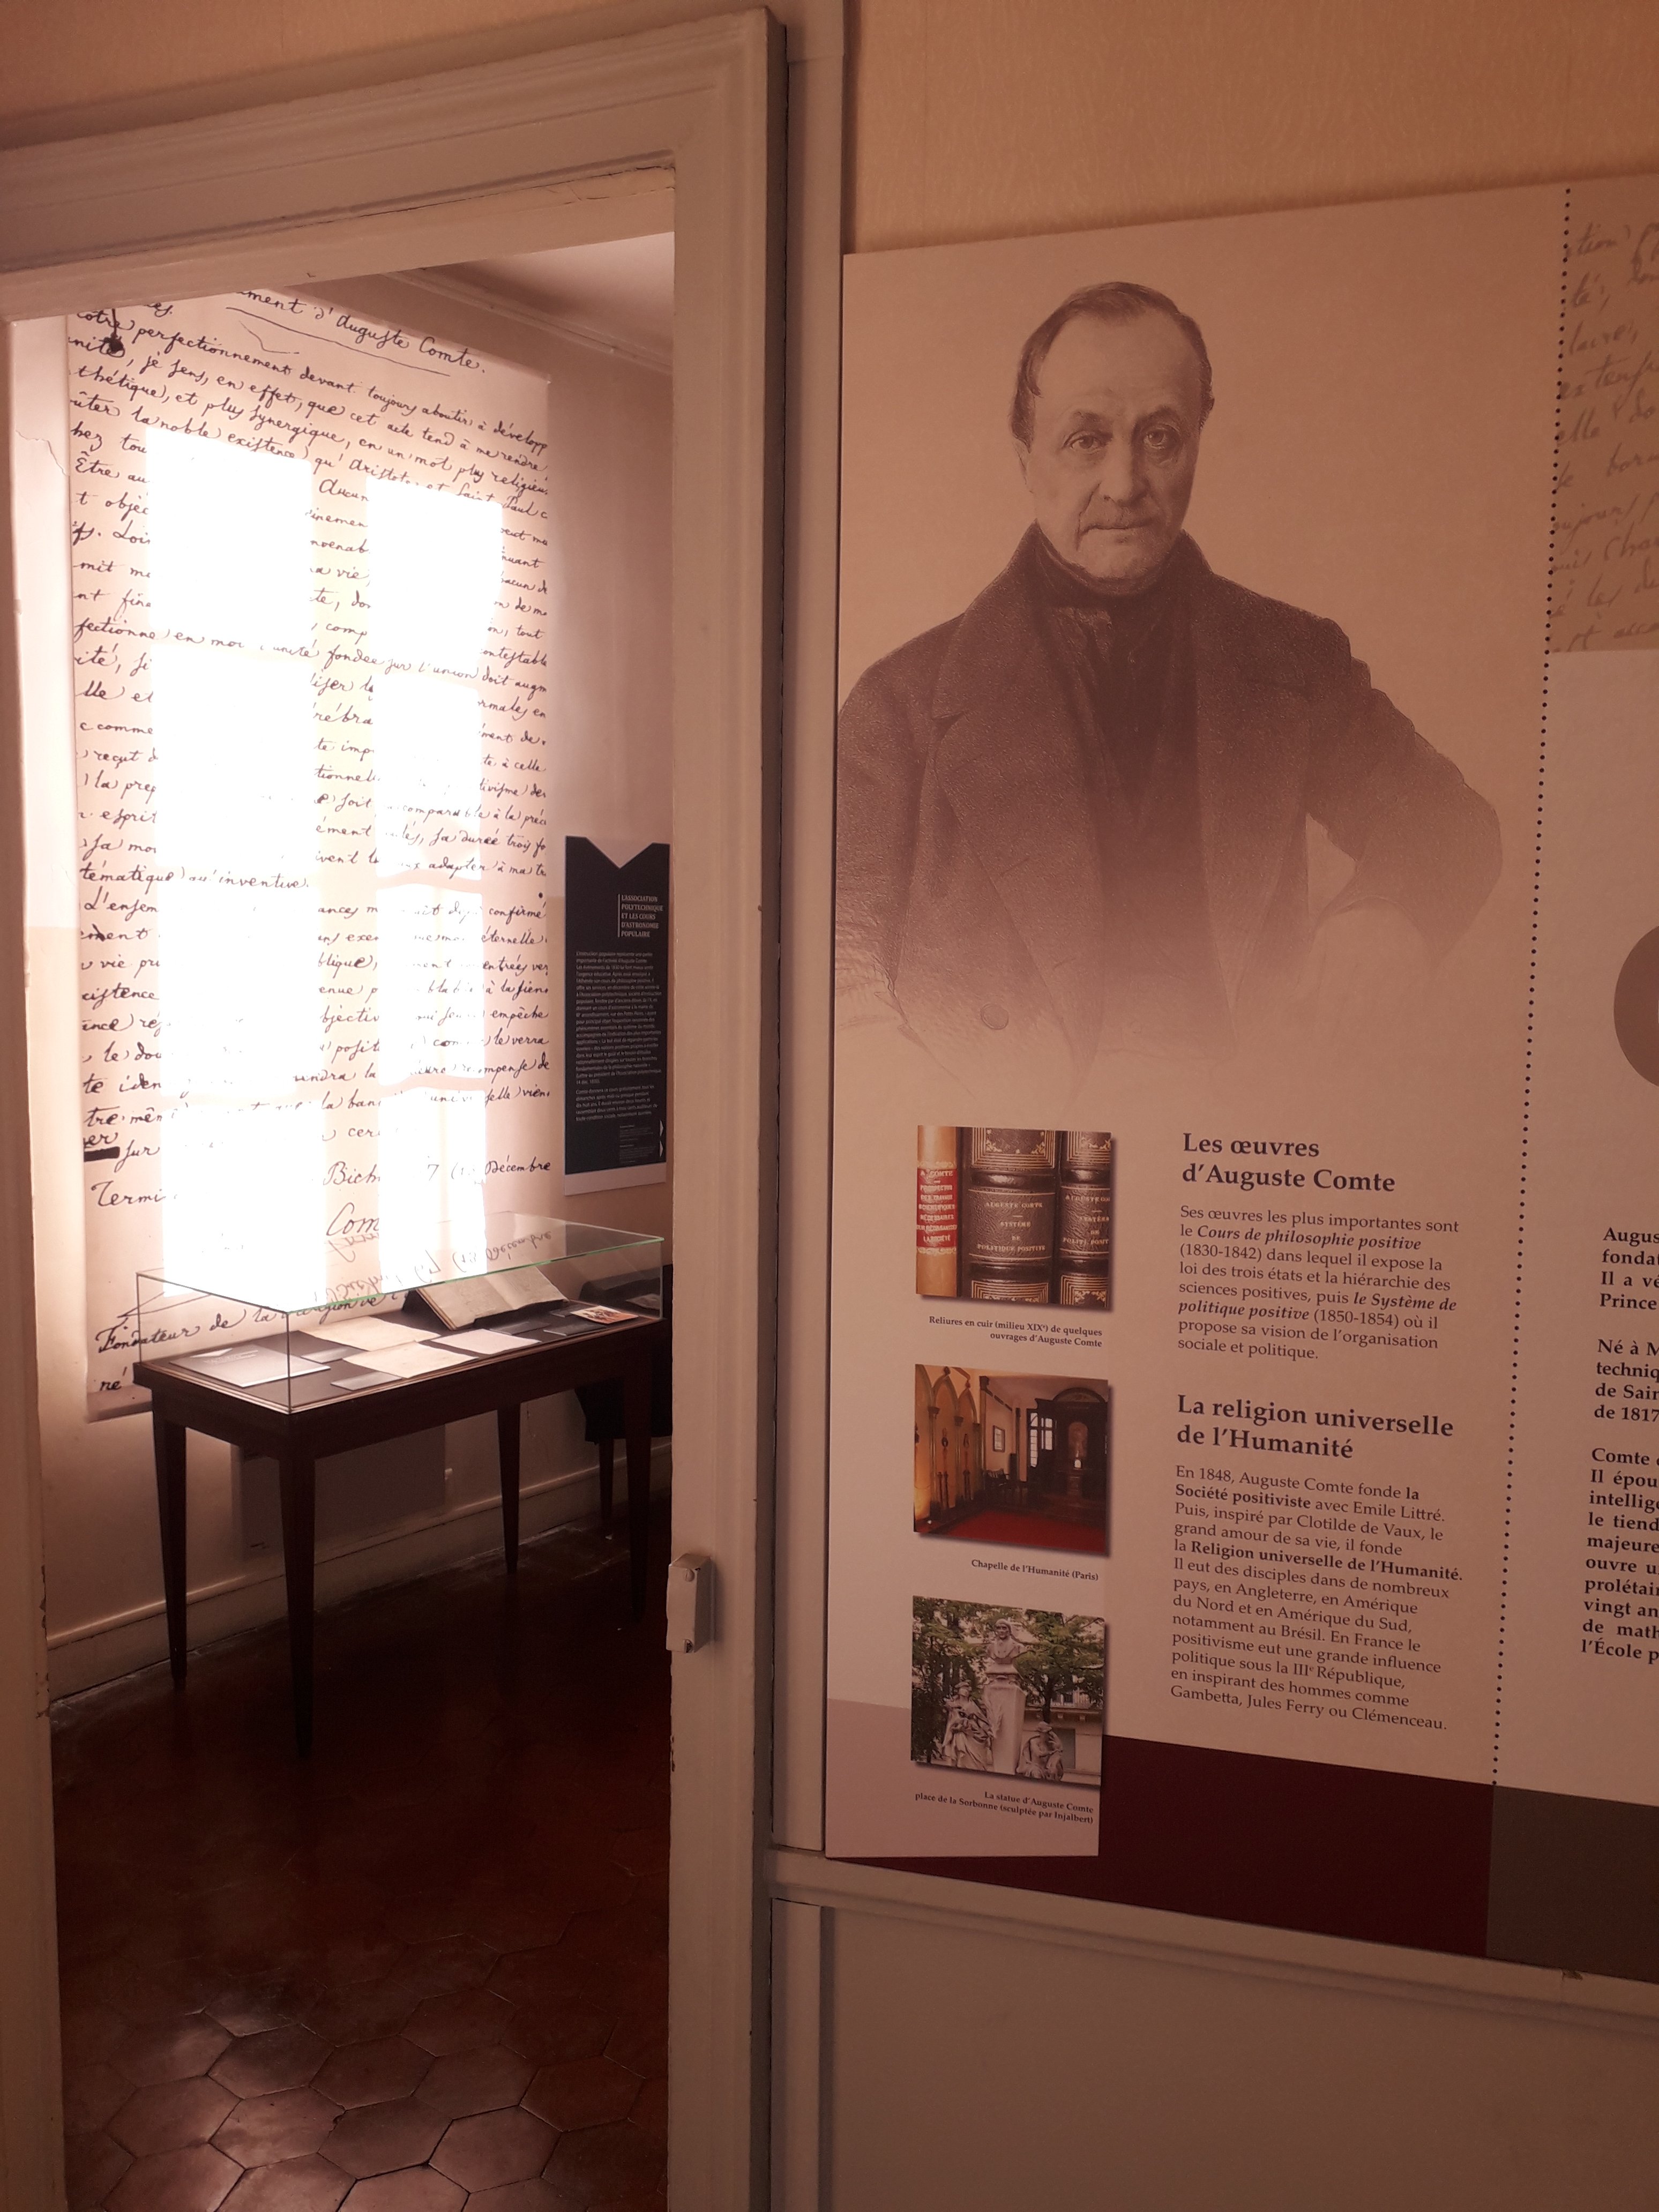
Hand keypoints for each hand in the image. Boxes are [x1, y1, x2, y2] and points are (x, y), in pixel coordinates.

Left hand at [1301, 903, 1428, 1055]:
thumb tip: (1292, 1008)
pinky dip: (1396, 1028)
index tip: (1319, 1048)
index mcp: (1348, 948)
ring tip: (1356, 1058)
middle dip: (1345, 1038)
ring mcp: (1403, 965)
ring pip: (1385, 1013)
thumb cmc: (1349, 930)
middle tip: (1335, 1061)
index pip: (1334, 997)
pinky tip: (1383, 1044)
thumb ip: (1310, 975)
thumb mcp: (1324, 942)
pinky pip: (1409, 1008)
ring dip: (1370, 1039)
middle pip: (1360, 1009)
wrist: (1395, 905)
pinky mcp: (1423, 972)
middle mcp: (1377, 956)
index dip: (1326, 1026)